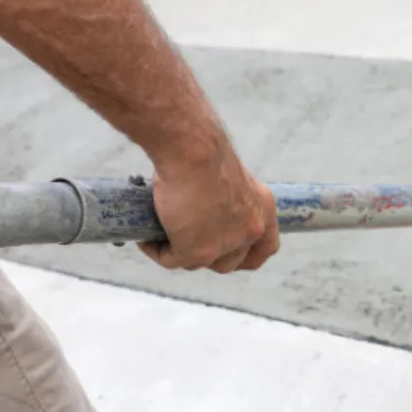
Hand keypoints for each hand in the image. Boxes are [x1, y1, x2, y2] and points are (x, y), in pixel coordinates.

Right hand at [137, 145, 279, 273]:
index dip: (247, 255)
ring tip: (158, 237)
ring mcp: (226, 244)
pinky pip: (173, 261)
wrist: (191, 148)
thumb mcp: (225, 173)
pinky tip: (146, 240)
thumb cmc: (202, 148)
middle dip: (207, 256)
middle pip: (230, 262)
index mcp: (263, 208)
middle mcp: (251, 229)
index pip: (266, 248)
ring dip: (179, 254)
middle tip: (182, 238)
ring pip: (199, 263)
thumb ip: (222, 196)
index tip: (230, 254)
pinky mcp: (197, 251)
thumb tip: (201, 209)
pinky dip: (157, 252)